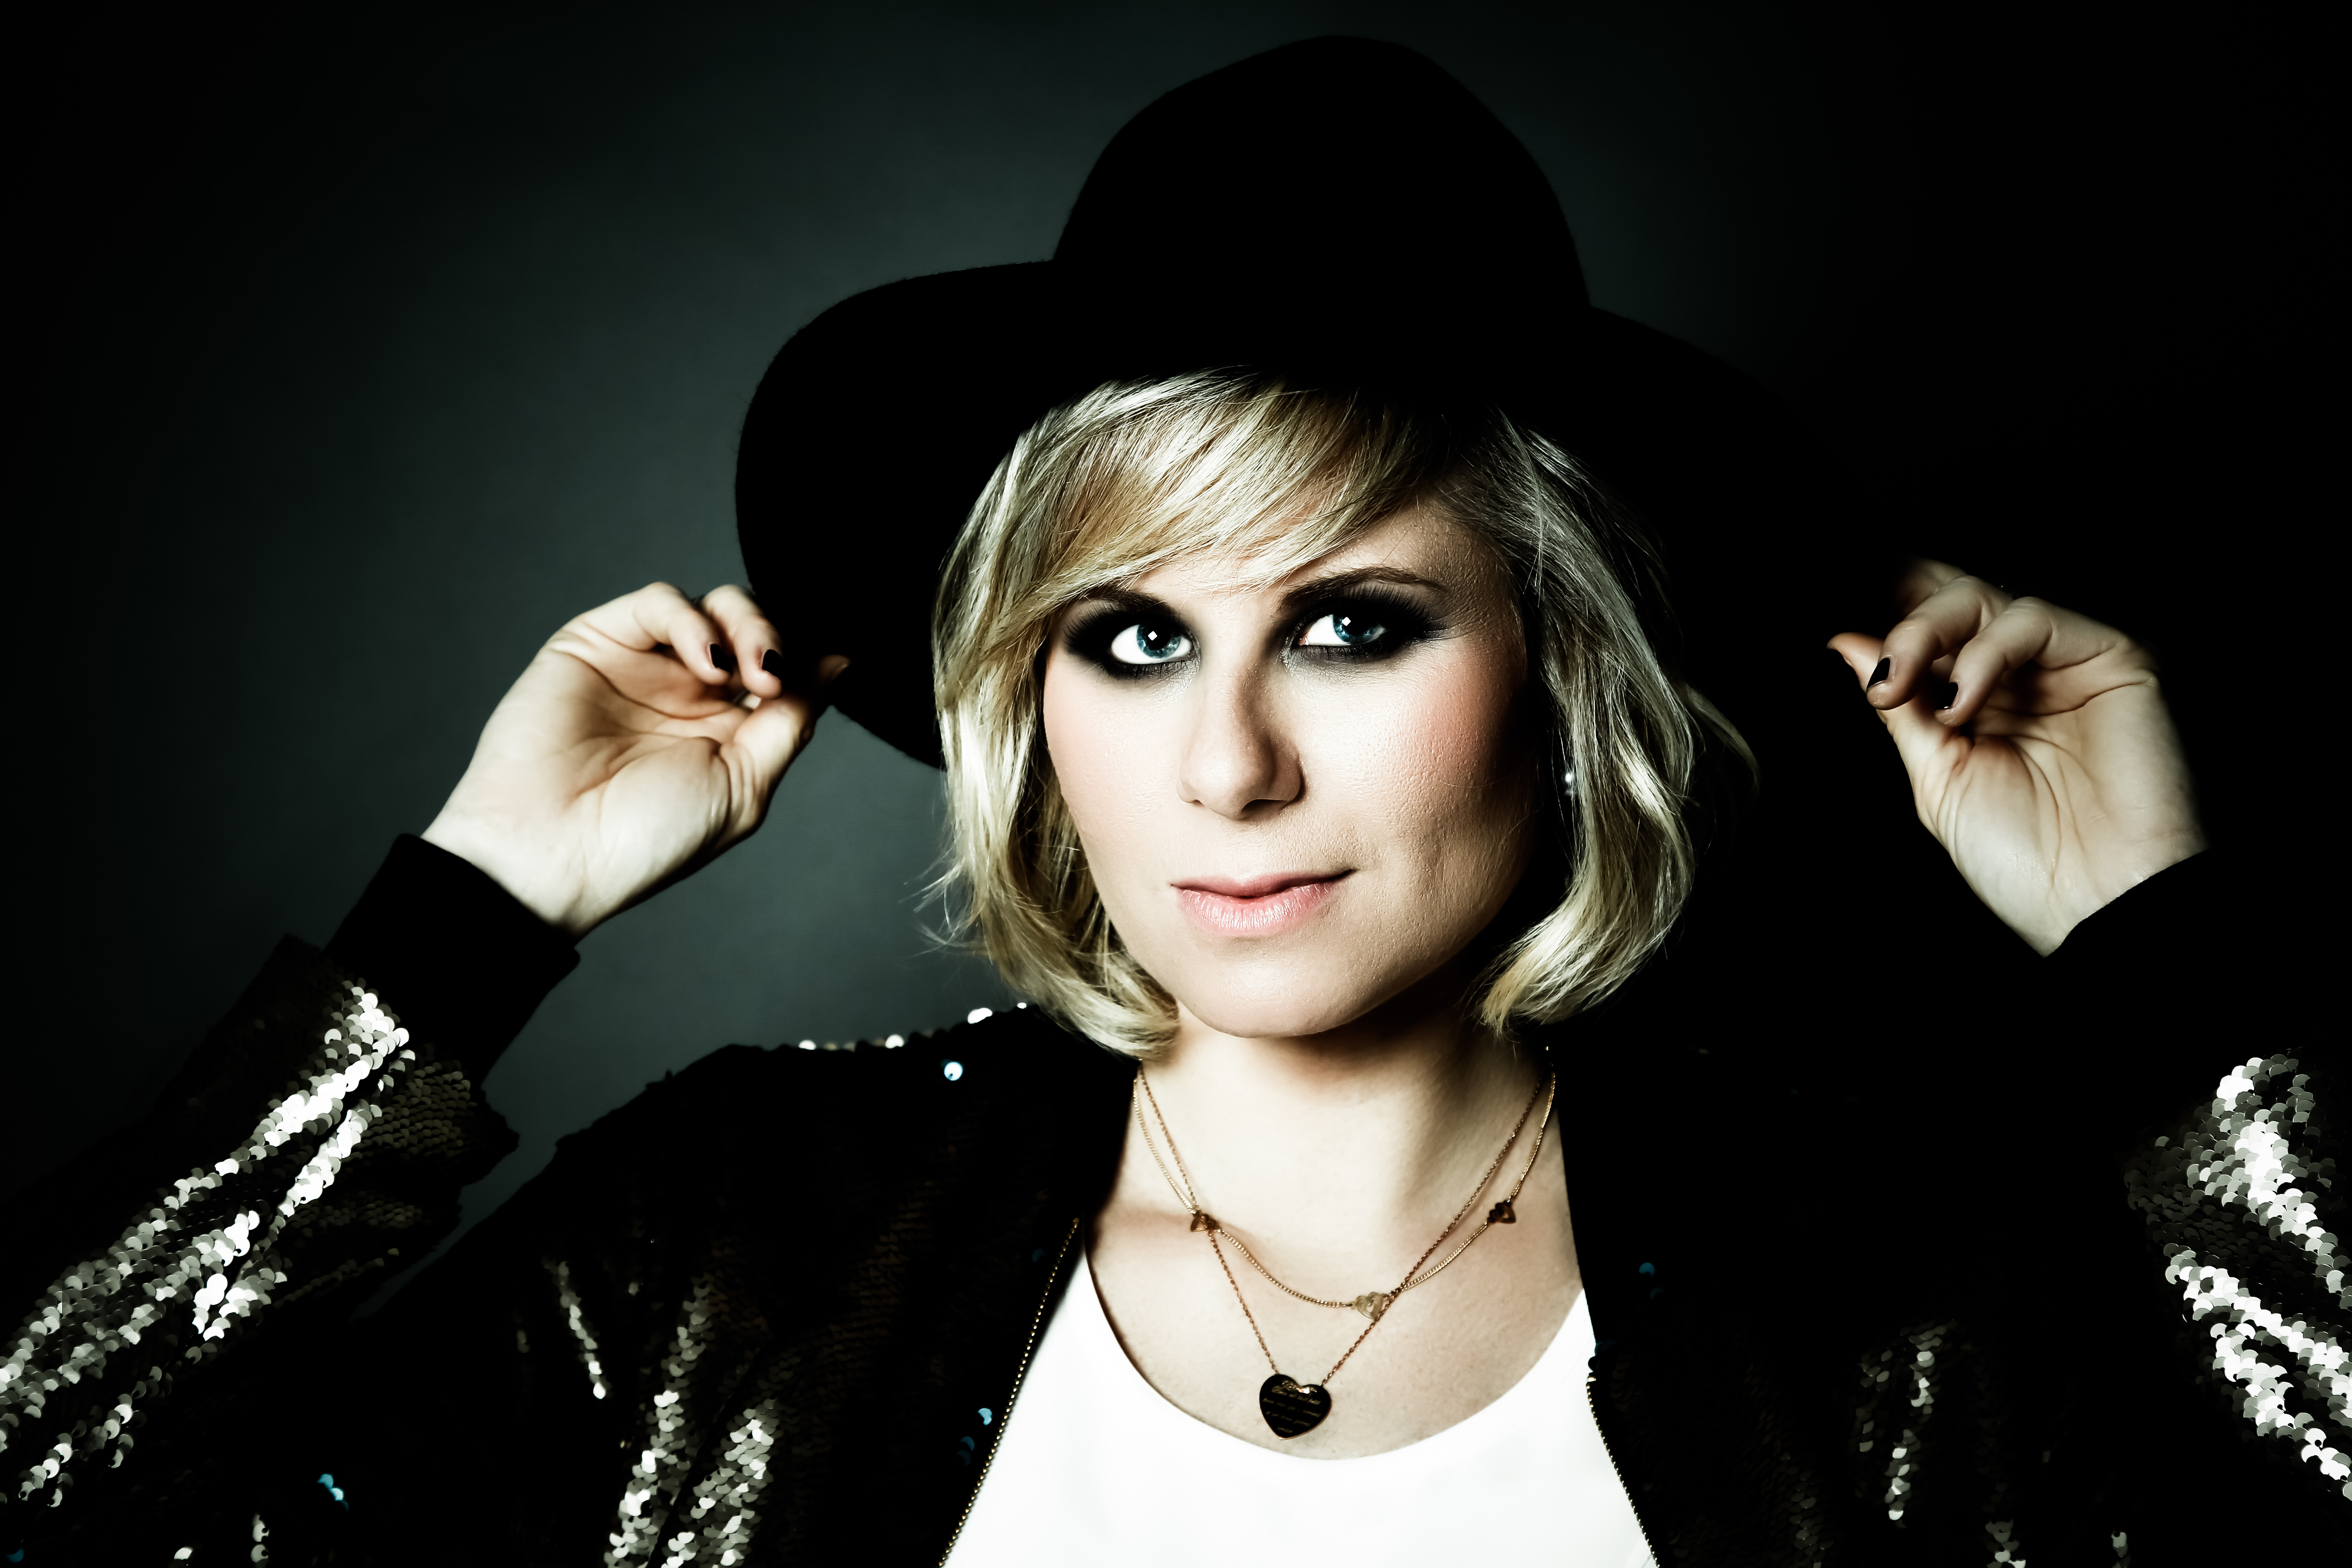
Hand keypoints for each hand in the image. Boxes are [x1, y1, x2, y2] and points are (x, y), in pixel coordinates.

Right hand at [423, 582, 845, 936]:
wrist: (552, 852)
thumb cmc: (645, 838)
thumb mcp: (743, 787)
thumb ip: (791, 722)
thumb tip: (839, 663)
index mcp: (730, 731)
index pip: (785, 669)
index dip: (807, 660)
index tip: (825, 668)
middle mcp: (690, 693)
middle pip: (755, 628)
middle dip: (777, 638)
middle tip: (773, 677)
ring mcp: (646, 665)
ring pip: (714, 606)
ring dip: (745, 623)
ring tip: (745, 670)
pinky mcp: (599, 641)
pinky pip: (658, 604)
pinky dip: (691, 619)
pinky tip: (706, 660)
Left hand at [1828, 562, 2204, 953]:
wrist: (2097, 905)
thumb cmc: (2024, 859)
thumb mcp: (1938, 778)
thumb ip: (1900, 708)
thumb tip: (1846, 642)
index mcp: (1975, 699)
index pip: (1928, 631)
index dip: (1886, 619)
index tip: (1836, 636)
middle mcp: (2018, 673)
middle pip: (1948, 599)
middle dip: (1902, 627)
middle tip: (1880, 678)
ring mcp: (2064, 662)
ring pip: (1983, 597)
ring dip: (1926, 632)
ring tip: (1902, 690)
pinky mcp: (2112, 658)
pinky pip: (2034, 619)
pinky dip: (1983, 652)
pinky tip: (1959, 704)